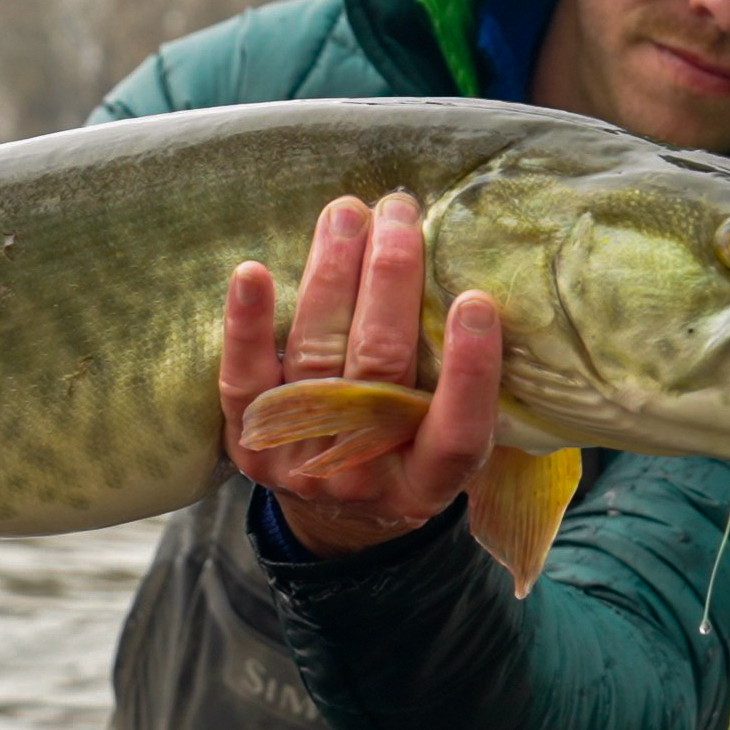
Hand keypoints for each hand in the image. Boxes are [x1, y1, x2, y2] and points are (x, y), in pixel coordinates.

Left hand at [218, 193, 501, 558]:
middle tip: (398, 211)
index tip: (475, 300)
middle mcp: (364, 474)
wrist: (335, 518)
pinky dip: (247, 324)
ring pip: (318, 355)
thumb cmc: (408, 454)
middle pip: (379, 369)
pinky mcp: (248, 442)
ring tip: (347, 214)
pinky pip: (243, 379)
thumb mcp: (447, 442)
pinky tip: (251, 271)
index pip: (456, 433)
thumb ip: (462, 386)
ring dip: (332, 274)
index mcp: (427, 484)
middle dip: (389, 281)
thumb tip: (486, 277)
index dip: (469, 371)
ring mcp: (301, 461)